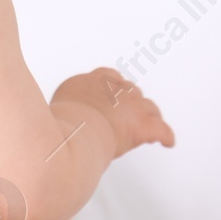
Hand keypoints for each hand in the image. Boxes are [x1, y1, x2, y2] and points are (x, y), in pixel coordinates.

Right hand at [51, 67, 174, 156]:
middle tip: (128, 114)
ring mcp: (131, 105)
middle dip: (130, 102)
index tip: (111, 93)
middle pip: (129, 91)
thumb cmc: (59, 123)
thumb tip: (54, 120)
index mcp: (90, 82)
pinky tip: (168, 142)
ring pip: (149, 106)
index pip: (106, 77)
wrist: (74, 130)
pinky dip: (165, 136)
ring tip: (150, 120)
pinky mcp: (142, 125)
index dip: (111, 87)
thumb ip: (62, 108)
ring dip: (149, 114)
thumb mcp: (53, 107)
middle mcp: (113, 88)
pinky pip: (161, 130)